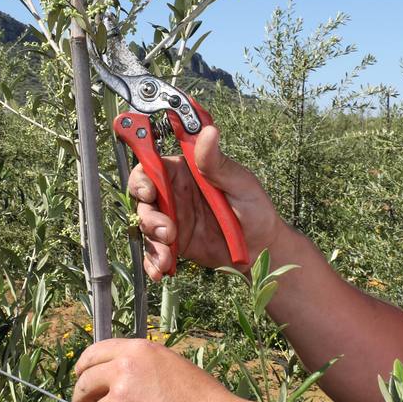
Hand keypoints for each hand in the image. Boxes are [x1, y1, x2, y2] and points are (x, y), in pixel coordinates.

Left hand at [71, 338, 245, 401]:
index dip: (83, 367)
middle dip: (79, 400)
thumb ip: (143, 368)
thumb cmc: (202, 400)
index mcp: (139, 350)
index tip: (80, 378)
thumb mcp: (171, 367)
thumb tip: (121, 381)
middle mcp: (125, 368)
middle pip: (86, 383)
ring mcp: (120, 396)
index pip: (96, 352)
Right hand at [129, 125, 287, 277]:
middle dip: (147, 215)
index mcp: (185, 172)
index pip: (152, 166)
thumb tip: (209, 131)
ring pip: (145, 225)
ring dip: (152, 241)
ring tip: (169, 253)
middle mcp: (174, 193)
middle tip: (165, 230)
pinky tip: (161, 270)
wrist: (260, 249)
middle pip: (142, 197)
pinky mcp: (173, 243)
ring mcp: (171, 219)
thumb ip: (216, 162)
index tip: (149, 192)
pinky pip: (154, 251)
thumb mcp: (239, 183)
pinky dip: (153, 262)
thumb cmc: (254, 208)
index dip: (143, 177)